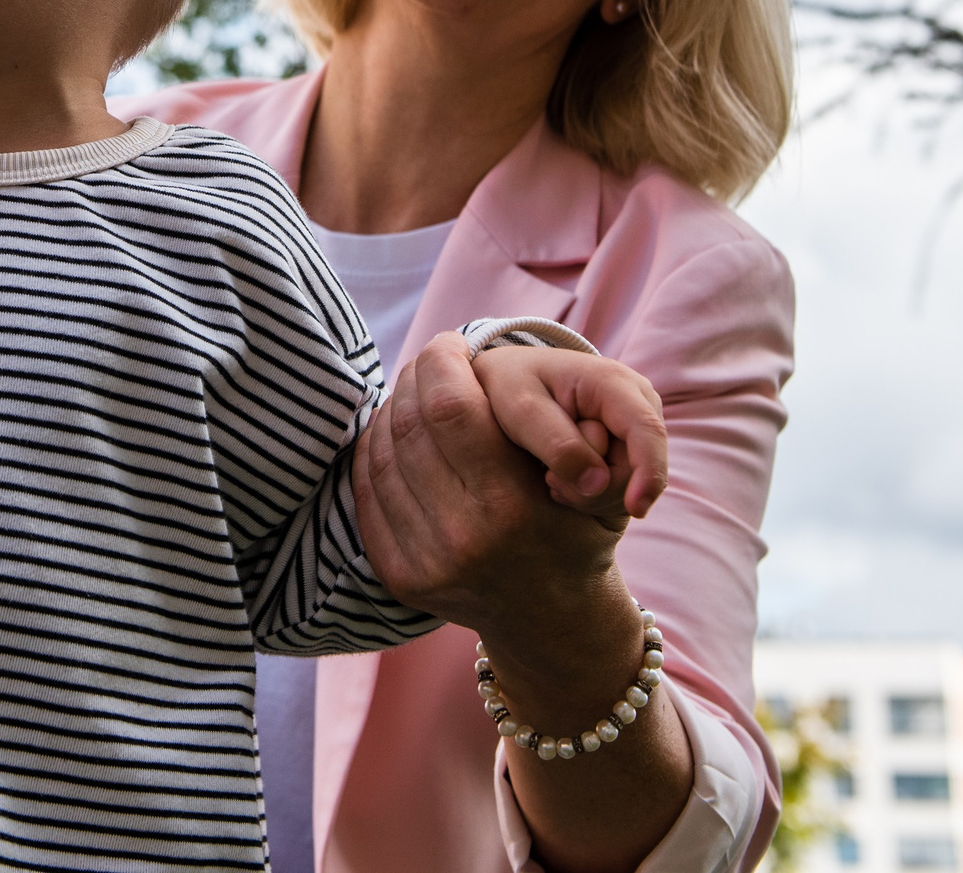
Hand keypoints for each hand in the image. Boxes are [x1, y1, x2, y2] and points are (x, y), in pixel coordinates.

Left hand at [351, 335, 626, 632]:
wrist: (556, 620)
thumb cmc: (576, 531)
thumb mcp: (593, 480)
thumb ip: (557, 425)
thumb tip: (504, 374)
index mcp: (512, 509)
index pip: (450, 407)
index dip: (442, 362)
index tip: (451, 343)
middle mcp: (464, 539)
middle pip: (409, 426)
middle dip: (413, 379)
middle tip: (427, 362)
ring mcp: (427, 562)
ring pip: (382, 454)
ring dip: (392, 411)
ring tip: (413, 392)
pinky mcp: (400, 577)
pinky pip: (368, 491)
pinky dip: (375, 452)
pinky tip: (395, 434)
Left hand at [473, 346, 669, 521]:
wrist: (513, 375)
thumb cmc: (512, 386)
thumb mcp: (520, 410)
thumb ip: (557, 445)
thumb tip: (598, 483)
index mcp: (613, 382)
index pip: (647, 430)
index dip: (648, 472)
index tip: (635, 510)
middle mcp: (638, 401)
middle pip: (640, 465)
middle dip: (598, 488)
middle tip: (548, 480)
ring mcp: (638, 424)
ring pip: (634, 480)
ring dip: (592, 492)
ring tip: (552, 474)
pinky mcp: (633, 445)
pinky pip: (627, 485)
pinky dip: (596, 492)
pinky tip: (566, 478)